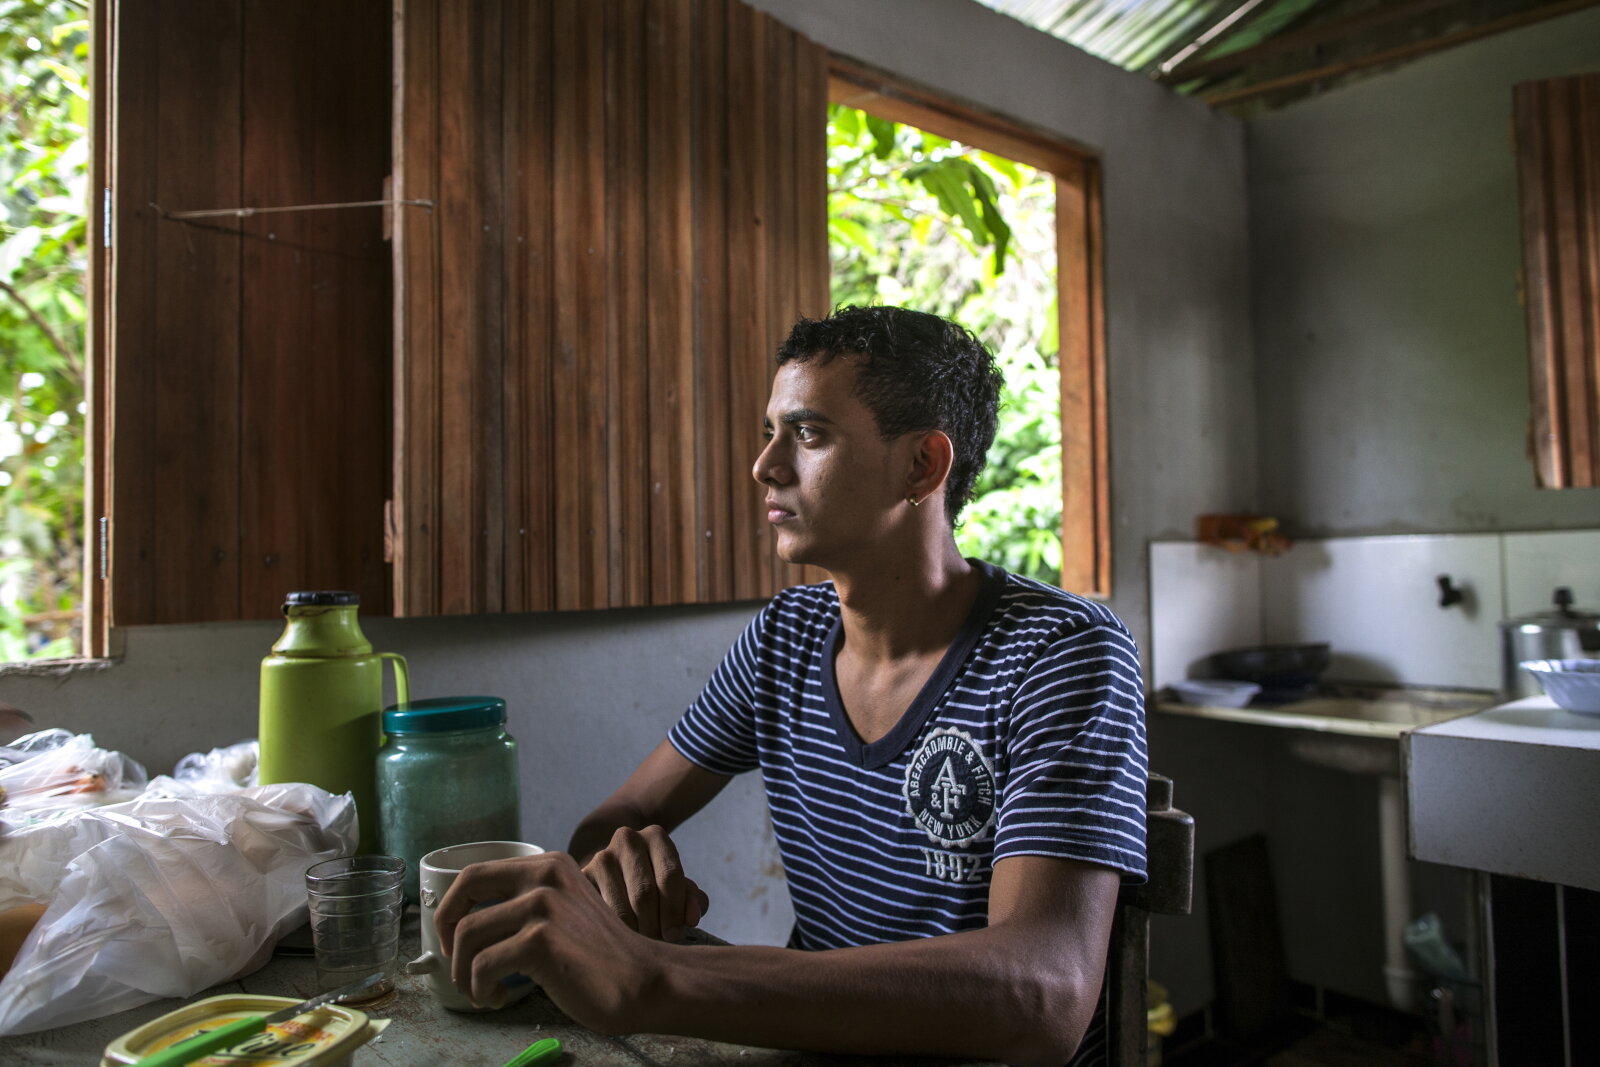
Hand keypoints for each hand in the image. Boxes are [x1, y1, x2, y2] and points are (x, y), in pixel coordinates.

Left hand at [434, 851, 665, 1029]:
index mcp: (550, 865)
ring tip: (483, 990)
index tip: (454, 936)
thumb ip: (528, 904)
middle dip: (444, 926)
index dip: (454, 905)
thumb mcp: (565, 911)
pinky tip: (498, 998)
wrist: (644, 983)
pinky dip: (480, 989)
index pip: (478, 872)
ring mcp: (543, 905)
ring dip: (464, 971)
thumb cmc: (602, 959)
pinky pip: (482, 966)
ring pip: (466, 934)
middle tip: (452, 959)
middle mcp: (545, 876)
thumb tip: (469, 921)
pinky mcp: (540, 940)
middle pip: (465, 888)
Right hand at [581, 825, 709, 941]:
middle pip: (644, 893)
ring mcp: (601, 857)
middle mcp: (627, 839)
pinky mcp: (581, 878)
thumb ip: (692, 900)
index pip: (669, 876)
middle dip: (654, 926)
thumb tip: (691, 919)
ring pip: (621, 908)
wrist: (617, 871)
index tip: (675, 936)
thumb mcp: (678, 887)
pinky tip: (620, 941)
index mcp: (656, 836)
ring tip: (641, 947)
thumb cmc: (656, 884)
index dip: (675, 910)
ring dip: (634, 933)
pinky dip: (613, 932)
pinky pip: (599, 914)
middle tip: (657, 946)